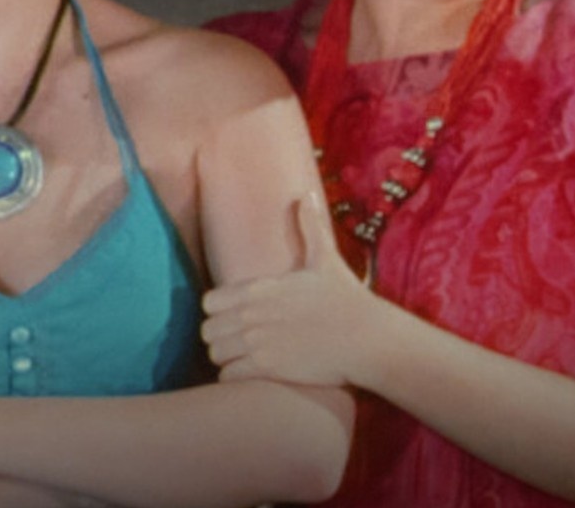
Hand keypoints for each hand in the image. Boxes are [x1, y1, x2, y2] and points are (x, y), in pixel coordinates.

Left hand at [201, 192, 372, 387]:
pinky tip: (253, 375)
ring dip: (226, 359)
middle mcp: (252, 315)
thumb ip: (309, 227)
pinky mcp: (267, 369)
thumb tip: (307, 195)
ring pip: (215, 355)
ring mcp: (258, 343)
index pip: (209, 302)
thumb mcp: (325, 257)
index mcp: (259, 288)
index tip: (232, 317)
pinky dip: (236, 378)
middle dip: (218, 337)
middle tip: (236, 341)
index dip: (217, 311)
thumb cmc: (347, 298)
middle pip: (207, 331)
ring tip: (242, 359)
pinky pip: (229, 377)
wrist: (368, 337)